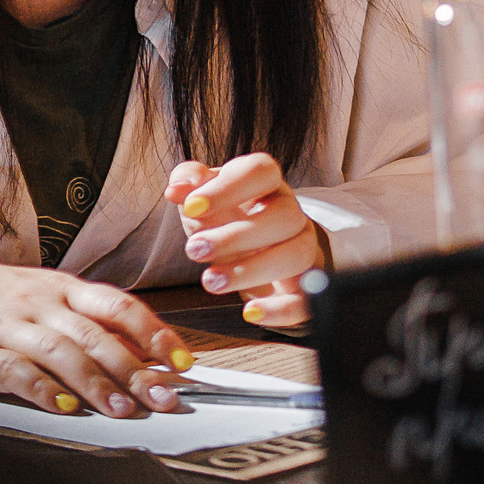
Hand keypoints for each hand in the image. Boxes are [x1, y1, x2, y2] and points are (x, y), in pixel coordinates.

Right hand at [0, 258, 195, 416]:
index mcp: (63, 288)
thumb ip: (86, 319)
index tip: (183, 362)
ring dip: (97, 384)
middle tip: (163, 397)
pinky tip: (65, 408)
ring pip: (62, 353)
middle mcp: (40, 305)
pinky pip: (15, 372)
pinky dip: (43, 391)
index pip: (120, 306)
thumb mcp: (42, 296)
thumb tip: (144, 349)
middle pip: (97, 336)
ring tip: (123, 409)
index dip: (155, 334)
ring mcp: (8, 328)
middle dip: (135, 369)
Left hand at [167, 153, 324, 328]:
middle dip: (236, 236)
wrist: (257, 251)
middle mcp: (291, 214)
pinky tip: (250, 312)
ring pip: (297, 255)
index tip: (191, 207)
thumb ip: (189, 185)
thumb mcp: (205, 198)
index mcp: (267, 185)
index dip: (228, 188)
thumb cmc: (228, 219)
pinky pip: (306, 297)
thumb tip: (177, 189)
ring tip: (211, 281)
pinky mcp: (303, 287)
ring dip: (252, 270)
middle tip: (194, 250)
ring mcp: (302, 249)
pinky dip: (280, 308)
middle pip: (285, 216)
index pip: (261, 172)